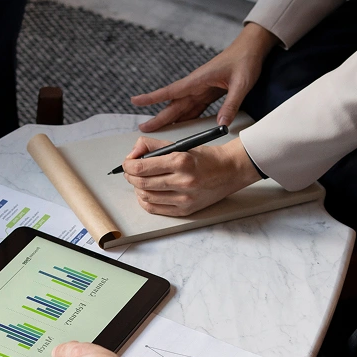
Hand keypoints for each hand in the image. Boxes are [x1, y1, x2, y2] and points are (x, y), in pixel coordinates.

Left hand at [122, 137, 262, 215]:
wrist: (230, 170)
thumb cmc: (205, 157)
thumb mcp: (180, 145)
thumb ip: (153, 146)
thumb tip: (133, 154)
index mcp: (181, 162)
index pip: (141, 167)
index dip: (128, 165)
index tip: (127, 163)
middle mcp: (183, 182)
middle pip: (141, 183)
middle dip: (130, 177)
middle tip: (130, 171)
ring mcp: (185, 198)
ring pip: (146, 197)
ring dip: (137, 188)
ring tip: (140, 181)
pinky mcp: (186, 210)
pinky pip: (155, 209)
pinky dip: (145, 201)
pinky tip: (146, 193)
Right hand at [131, 23, 278, 131]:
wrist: (251, 49)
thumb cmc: (245, 61)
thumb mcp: (241, 84)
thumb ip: (231, 104)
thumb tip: (221, 124)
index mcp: (199, 79)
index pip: (171, 90)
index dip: (152, 97)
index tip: (135, 100)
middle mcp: (197, 85)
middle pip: (174, 104)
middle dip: (158, 117)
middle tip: (143, 128)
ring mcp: (202, 89)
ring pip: (183, 107)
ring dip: (170, 119)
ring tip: (158, 131)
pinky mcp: (209, 92)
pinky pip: (195, 107)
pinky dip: (187, 117)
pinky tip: (181, 127)